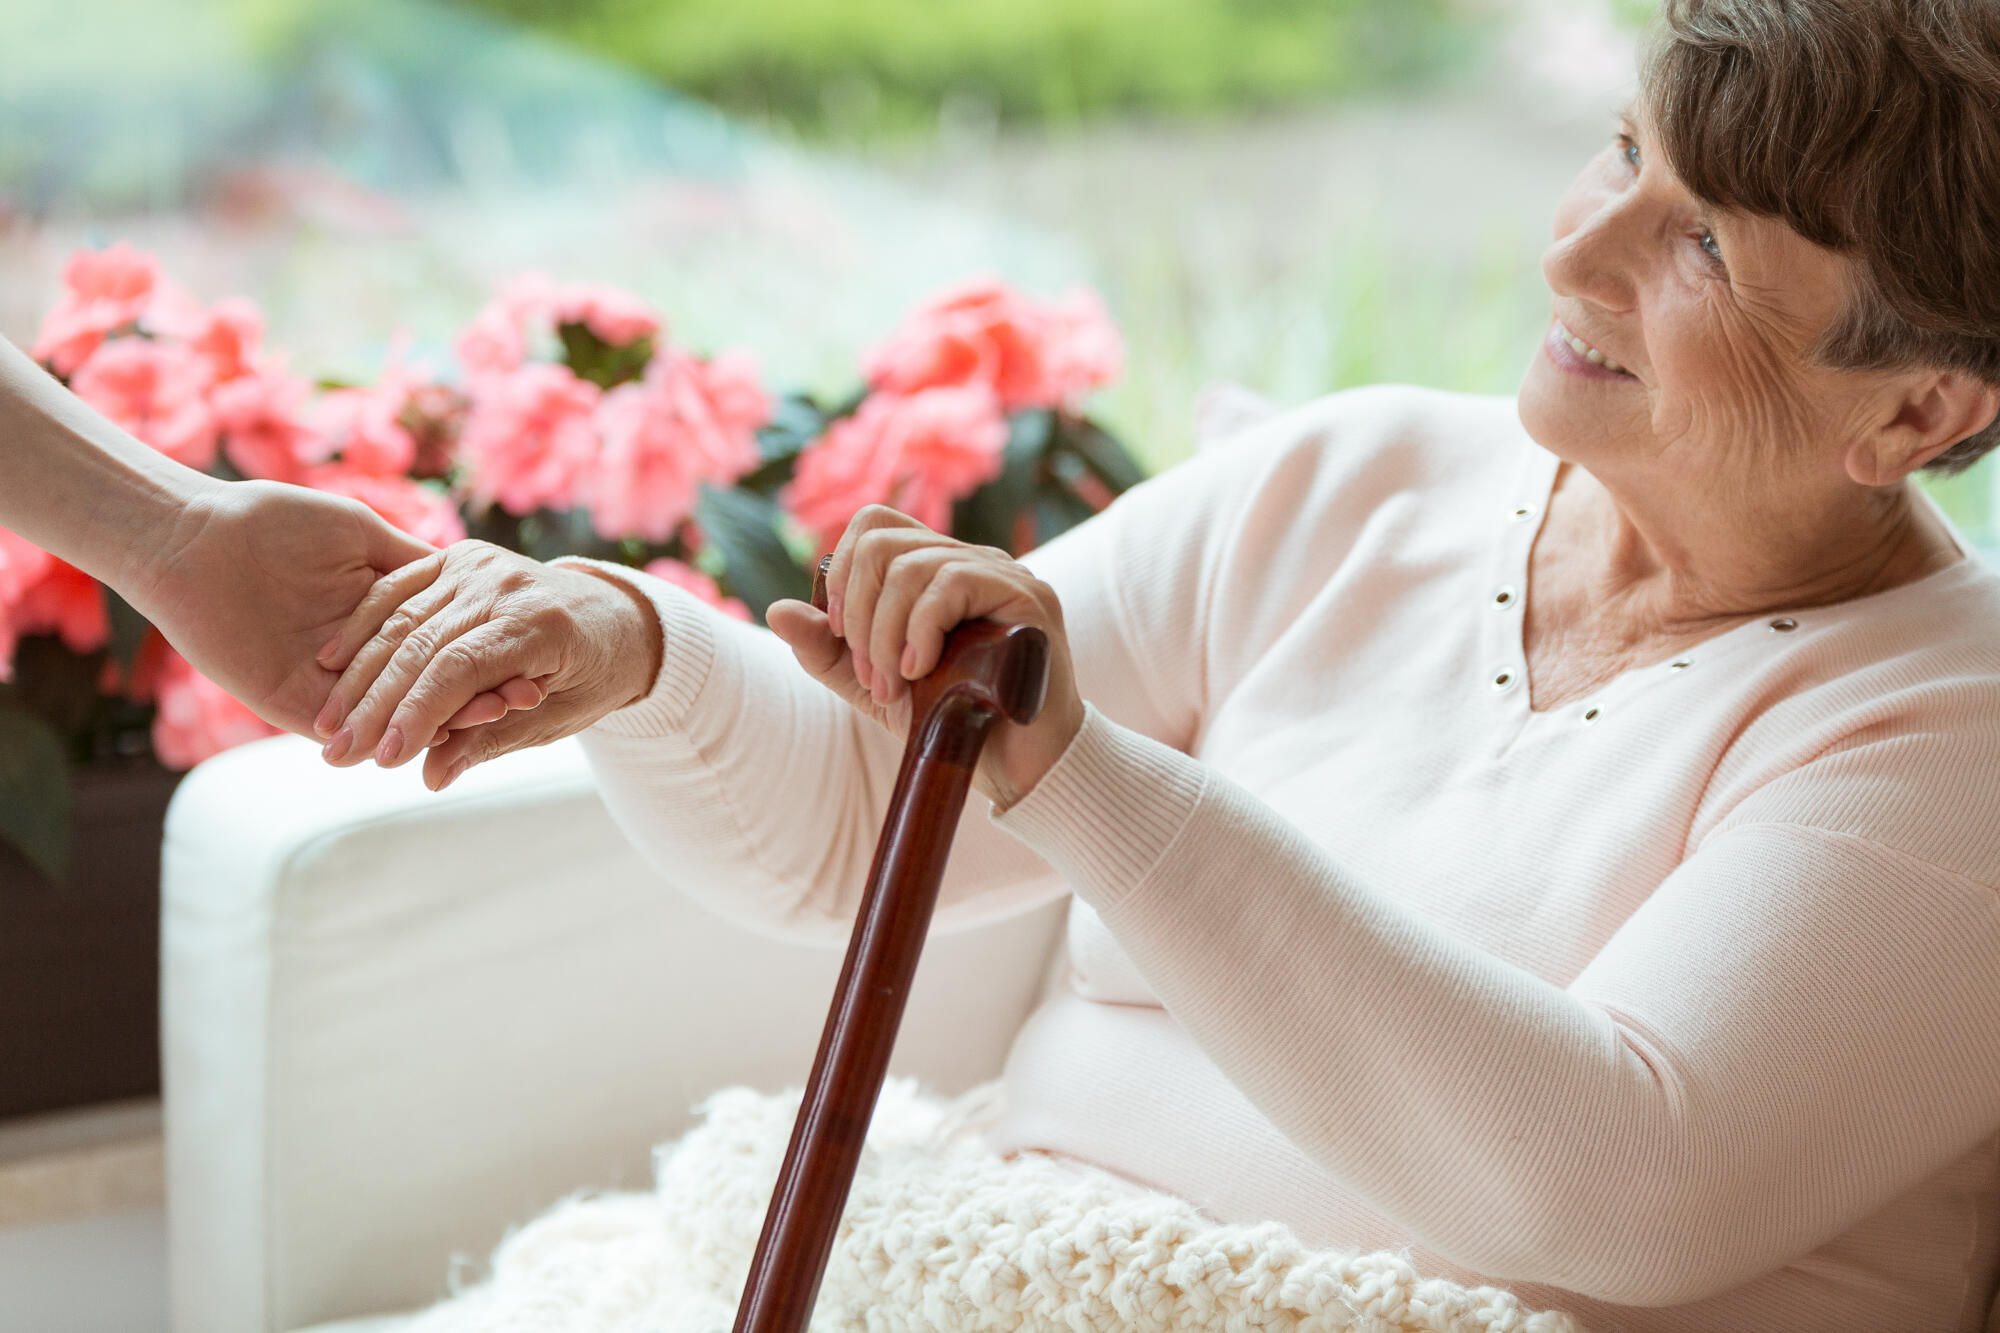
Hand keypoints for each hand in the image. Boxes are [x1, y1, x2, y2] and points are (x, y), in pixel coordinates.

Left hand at [124, 479, 516, 736]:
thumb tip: (463, 573)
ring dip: (458, 714)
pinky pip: (364, 724)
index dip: (487, 651)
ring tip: (511, 708)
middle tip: (536, 694)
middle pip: (433, 685)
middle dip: (486, 691)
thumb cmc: (275, 521)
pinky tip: (454, 719)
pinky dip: (409, 725)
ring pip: (406, 711)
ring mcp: (330, 688)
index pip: (443, 645)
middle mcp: (358, 659)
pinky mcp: (297, 707)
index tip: (535, 652)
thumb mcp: (363, 535)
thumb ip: (411, 563)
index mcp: (374, 617)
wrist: (197, 538)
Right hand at [313, 541, 663, 789]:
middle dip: (375, 705)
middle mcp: (507, 584)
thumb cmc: (591, 677)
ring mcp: (479, 563)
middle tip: (337, 754)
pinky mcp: (458, 557)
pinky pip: (398, 590)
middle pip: (423, 645)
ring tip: (328, 726)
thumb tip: (432, 777)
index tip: (381, 759)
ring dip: (358, 675)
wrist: (615, 616)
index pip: (461, 669)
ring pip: (401, 620)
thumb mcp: (558, 719)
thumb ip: (493, 740)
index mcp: (541, 624)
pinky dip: (363, 626)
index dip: (417, 713)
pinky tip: (330, 664)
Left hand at [764, 505, 1084, 809]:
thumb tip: (776, 611)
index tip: (841, 635)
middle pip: (882, 540)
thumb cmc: (954, 723)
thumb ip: (827, 651)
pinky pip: (950, 583)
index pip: (875, 525)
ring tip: (894, 684)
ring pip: (910, 566)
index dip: (843, 572)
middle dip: (857, 611)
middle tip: (869, 673)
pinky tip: (919, 670)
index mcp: (938, 569)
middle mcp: (972, 559)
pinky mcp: (1027, 596)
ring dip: (884, 634)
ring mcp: (1004, 573)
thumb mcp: (874, 686)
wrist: (1017, 768)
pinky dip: (918, 630)